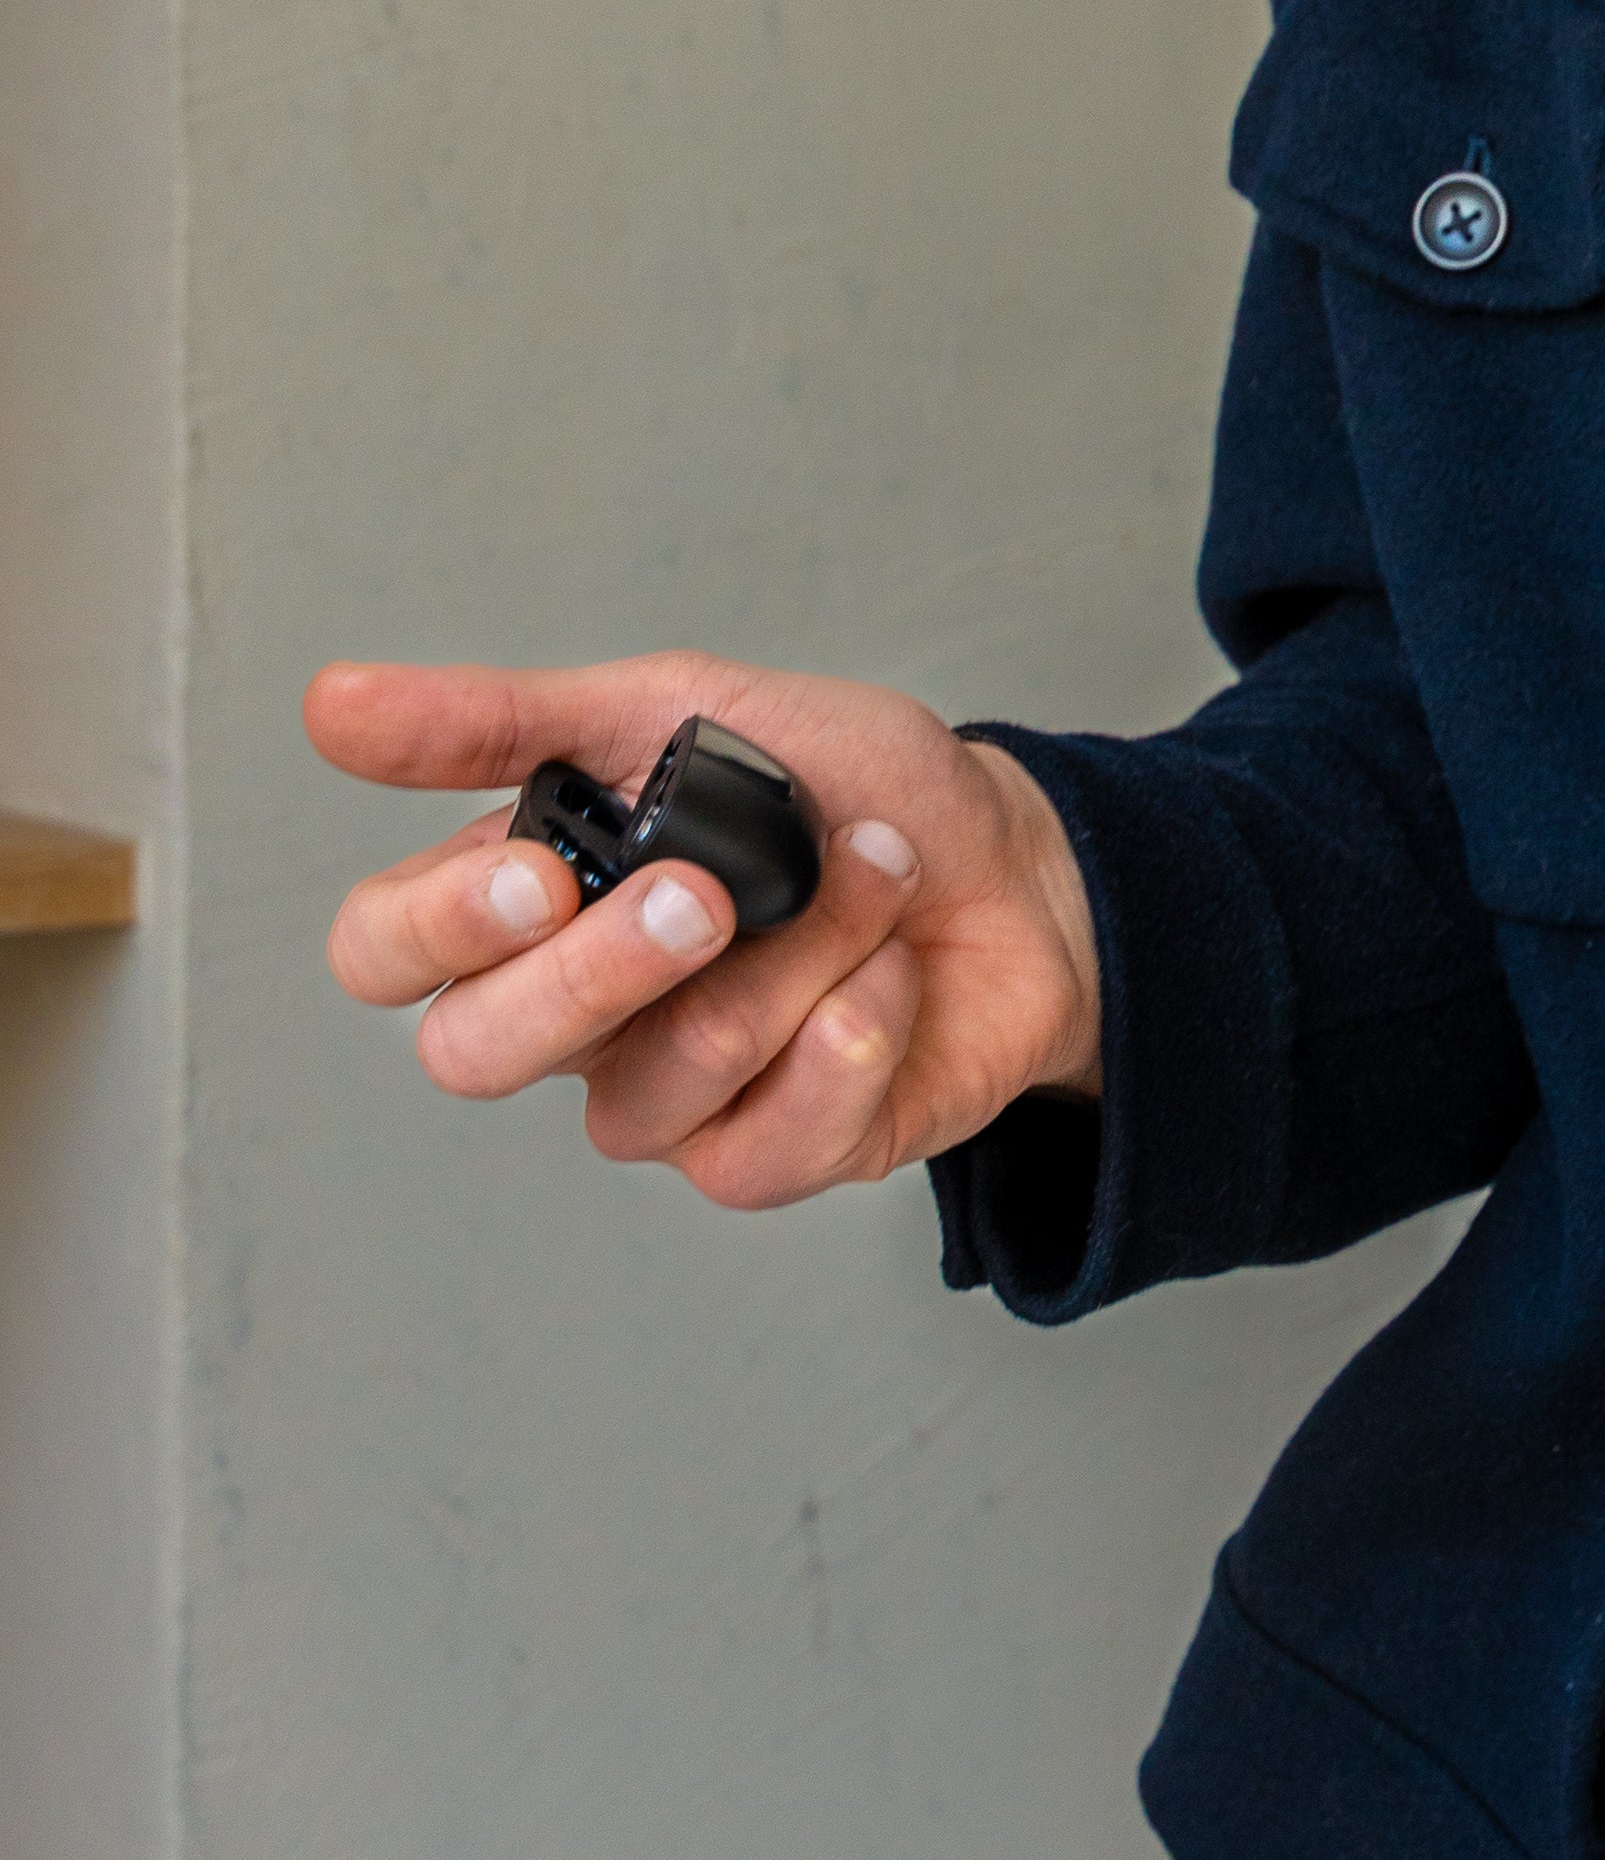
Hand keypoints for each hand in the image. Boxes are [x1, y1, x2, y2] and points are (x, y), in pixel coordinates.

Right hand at [311, 647, 1102, 1209]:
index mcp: (529, 900)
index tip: (541, 875)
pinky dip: (851, 1040)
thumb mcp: (677, 709)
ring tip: (870, 878)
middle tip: (707, 897)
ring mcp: (667, 1097)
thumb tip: (331, 703)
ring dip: (790, 967)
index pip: (384, 952)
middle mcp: (576, 1013)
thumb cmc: (845, 785)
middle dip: (599, 976)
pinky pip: (758, 1148)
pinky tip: (894, 979)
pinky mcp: (766, 1156)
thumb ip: (507, 720)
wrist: (1019, 861)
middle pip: (474, 1054)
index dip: (436, 929)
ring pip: (648, 1090)